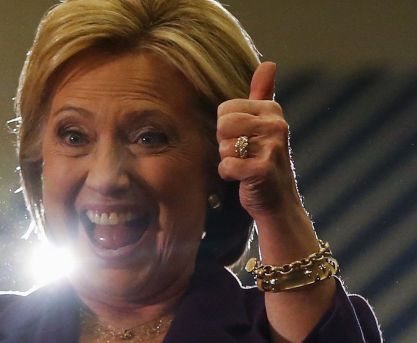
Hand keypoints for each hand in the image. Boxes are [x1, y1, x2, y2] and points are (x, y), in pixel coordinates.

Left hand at [217, 62, 301, 219]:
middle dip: (225, 143)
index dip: (227, 128)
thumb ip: (263, 93)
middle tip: (243, 155)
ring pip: (223, 146)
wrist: (277, 202)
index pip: (225, 109)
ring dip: (228, 160)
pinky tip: (243, 179)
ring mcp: (271, 148)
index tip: (245, 140)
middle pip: (222, 125)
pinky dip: (229, 175)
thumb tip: (268, 63)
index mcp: (272, 110)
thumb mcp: (265, 124)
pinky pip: (226, 165)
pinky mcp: (262, 170)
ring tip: (245, 166)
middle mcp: (275, 125)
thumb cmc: (264, 160)